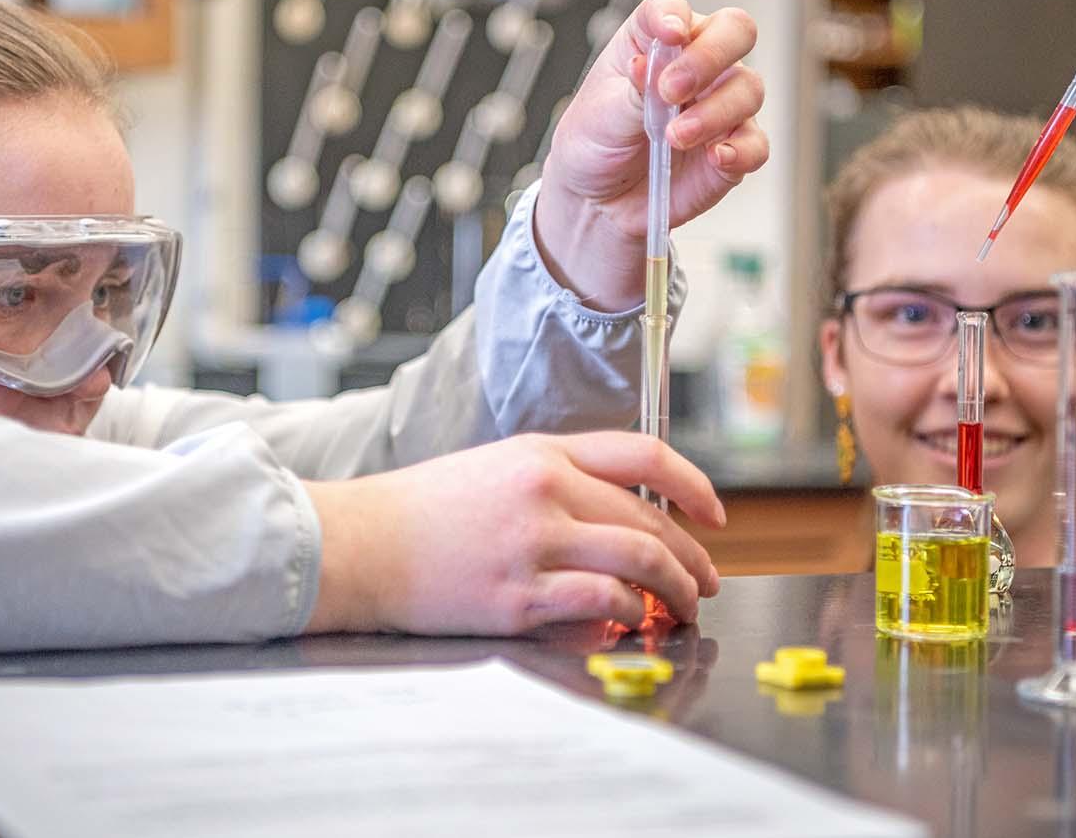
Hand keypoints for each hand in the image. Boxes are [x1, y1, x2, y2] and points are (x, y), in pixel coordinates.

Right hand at [304, 431, 724, 634]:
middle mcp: (545, 490)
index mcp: (542, 453)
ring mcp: (533, 543)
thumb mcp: (496, 469)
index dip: (695, 485)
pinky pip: (602, 603)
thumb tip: (623, 518)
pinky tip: (629, 622)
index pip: (645, 455)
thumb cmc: (422, 513)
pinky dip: (626, 614)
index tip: (715, 515)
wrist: (360, 544)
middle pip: (651, 519)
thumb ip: (560, 482)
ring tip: (681, 610)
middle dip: (692, 558)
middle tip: (704, 582)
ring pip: (641, 561)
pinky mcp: (518, 596)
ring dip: (676, 591)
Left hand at [534, 0, 768, 308]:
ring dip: (713, 112)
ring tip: (674, 136)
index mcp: (655, 43)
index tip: (666, 35)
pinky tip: (717, 156)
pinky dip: (740, 150)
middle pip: (734, 32)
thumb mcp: (599, 114)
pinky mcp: (733, 148)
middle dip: (709, 56)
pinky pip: (755, 144)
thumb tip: (650, 63)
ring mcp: (720, 105)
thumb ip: (633, 89)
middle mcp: (697, 65)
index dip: (673, 16)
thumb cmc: (596, 143)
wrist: (598, 200)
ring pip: (748, 89)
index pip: (673, 10)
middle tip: (672, 90)